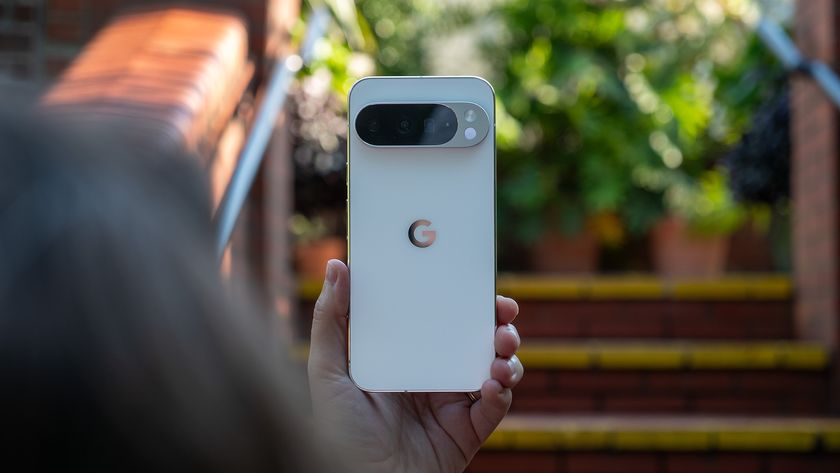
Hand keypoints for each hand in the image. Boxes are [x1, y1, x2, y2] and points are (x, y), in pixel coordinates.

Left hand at [308, 260, 522, 472]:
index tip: (473, 279)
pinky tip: (492, 382)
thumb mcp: (327, 372)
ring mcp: (452, 403)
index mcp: (405, 356)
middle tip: (503, 310)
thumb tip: (336, 266)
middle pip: (475, 338)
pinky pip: (495, 406)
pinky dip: (501, 391)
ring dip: (507, 353)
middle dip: (496, 320)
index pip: (438, 318)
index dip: (460, 297)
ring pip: (494, 367)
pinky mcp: (468, 430)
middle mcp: (432, 375)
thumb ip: (331, 320)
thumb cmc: (337, 434)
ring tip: (502, 347)